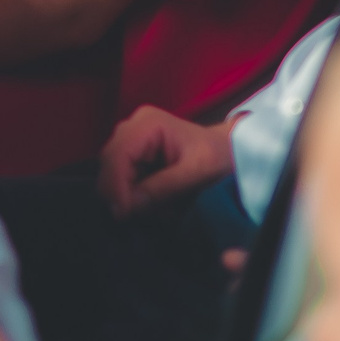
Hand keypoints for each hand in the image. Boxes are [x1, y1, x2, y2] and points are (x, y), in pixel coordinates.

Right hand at [98, 104, 237, 216]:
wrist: (229, 150)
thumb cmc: (218, 157)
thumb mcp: (196, 173)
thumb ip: (163, 187)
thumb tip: (129, 206)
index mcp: (148, 123)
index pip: (118, 153)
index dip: (116, 183)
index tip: (123, 212)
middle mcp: (133, 126)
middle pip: (109, 161)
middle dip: (118, 190)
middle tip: (131, 217)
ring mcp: (132, 139)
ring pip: (112, 170)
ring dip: (125, 192)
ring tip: (147, 209)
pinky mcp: (135, 152)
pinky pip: (122, 175)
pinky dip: (132, 191)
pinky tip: (148, 201)